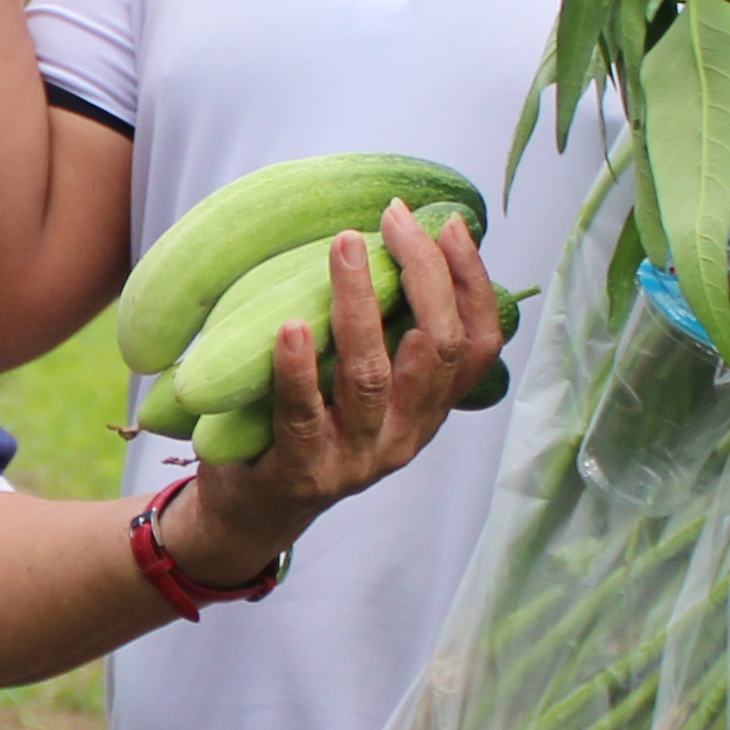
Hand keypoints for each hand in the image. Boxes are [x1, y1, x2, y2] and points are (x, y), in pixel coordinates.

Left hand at [169, 201, 498, 580]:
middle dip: (423, 274)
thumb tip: (389, 238)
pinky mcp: (303, 472)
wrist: (252, 510)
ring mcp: (357, 457)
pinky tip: (292, 327)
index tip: (449, 225)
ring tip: (344, 248)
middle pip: (436, 349)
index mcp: (428, 407)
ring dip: (359, 304)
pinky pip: (304, 416)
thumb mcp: (361, 382)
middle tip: (394, 219)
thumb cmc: (306, 424)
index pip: (477, 343)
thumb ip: (384, 333)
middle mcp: (406, 433)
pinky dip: (298, 369)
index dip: (473, 281)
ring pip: (373, 376)